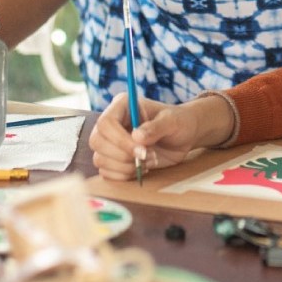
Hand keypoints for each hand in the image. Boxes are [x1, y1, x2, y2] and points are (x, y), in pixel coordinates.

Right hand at [89, 92, 233, 180]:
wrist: (184, 136)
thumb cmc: (179, 122)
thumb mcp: (172, 121)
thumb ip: (156, 127)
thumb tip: (136, 136)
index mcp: (123, 106)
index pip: (106, 123)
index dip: (120, 140)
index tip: (142, 151)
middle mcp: (113, 123)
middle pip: (97, 142)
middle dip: (122, 155)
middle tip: (147, 157)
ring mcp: (111, 142)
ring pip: (100, 159)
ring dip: (125, 167)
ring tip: (148, 161)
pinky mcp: (114, 159)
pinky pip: (106, 172)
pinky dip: (123, 175)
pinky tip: (141, 169)